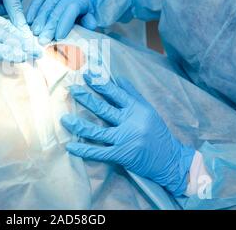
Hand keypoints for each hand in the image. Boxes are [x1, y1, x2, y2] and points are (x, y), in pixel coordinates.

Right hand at [26, 0, 96, 44]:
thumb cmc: (82, 10)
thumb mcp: (89, 15)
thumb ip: (89, 20)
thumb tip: (90, 25)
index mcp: (79, 0)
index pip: (71, 9)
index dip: (64, 23)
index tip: (58, 37)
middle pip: (56, 9)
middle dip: (49, 26)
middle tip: (43, 40)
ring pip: (45, 4)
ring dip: (39, 20)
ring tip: (35, 33)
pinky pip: (37, 0)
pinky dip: (32, 11)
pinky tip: (28, 22)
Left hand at [61, 73, 194, 195]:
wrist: (171, 160)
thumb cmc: (158, 133)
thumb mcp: (149, 110)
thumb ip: (133, 94)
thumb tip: (118, 78)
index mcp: (137, 109)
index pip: (115, 93)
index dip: (100, 84)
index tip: (87, 75)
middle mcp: (130, 122)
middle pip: (103, 109)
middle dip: (86, 98)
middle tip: (72, 89)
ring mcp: (125, 139)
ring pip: (97, 131)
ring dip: (79, 125)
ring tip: (64, 119)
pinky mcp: (121, 155)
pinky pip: (98, 152)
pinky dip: (83, 150)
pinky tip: (70, 147)